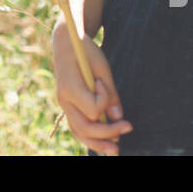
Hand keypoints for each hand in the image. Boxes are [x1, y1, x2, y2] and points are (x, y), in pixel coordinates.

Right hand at [52, 19, 131, 154]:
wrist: (64, 41)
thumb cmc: (85, 50)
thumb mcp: (101, 65)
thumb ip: (111, 92)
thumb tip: (119, 118)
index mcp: (69, 87)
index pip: (92, 108)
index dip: (104, 99)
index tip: (103, 82)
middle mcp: (63, 100)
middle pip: (85, 128)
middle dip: (107, 134)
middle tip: (129, 127)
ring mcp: (63, 104)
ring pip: (79, 132)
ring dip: (97, 143)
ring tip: (115, 150)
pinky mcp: (68, 106)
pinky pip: (77, 127)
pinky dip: (90, 137)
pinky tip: (104, 142)